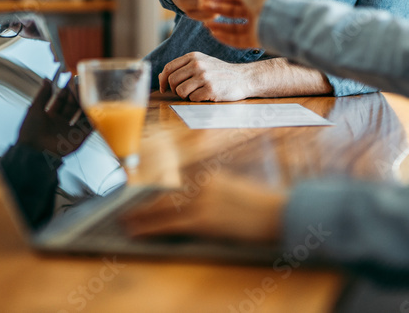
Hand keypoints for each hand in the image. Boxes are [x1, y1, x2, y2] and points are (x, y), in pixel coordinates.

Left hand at [16, 79, 91, 157]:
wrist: (35, 150)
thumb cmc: (31, 130)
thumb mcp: (35, 108)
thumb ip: (43, 94)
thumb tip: (46, 79)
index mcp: (50, 116)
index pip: (60, 100)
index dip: (65, 91)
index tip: (70, 80)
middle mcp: (61, 123)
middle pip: (72, 106)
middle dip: (76, 95)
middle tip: (81, 83)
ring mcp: (70, 130)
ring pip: (81, 114)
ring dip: (85, 103)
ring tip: (88, 91)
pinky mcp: (79, 138)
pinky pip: (89, 127)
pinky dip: (93, 118)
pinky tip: (97, 107)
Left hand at [124, 172, 285, 243]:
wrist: (281, 213)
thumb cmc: (263, 208)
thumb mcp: (234, 191)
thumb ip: (213, 193)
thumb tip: (192, 203)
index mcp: (210, 175)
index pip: (175, 183)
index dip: (156, 192)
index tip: (142, 196)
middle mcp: (202, 184)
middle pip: (165, 195)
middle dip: (145, 205)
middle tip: (127, 211)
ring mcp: (202, 201)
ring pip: (162, 209)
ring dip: (142, 217)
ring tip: (127, 223)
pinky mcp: (203, 220)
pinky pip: (169, 225)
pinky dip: (150, 228)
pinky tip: (137, 232)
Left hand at [158, 52, 250, 101]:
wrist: (243, 77)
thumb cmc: (220, 72)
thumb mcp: (202, 63)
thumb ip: (183, 67)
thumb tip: (161, 76)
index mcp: (193, 57)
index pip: (169, 67)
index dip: (163, 80)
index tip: (164, 88)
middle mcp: (198, 65)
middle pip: (172, 81)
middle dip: (175, 90)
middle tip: (184, 92)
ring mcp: (204, 77)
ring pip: (180, 91)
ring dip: (185, 96)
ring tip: (196, 93)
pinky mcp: (210, 89)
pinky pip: (192, 98)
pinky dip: (197, 100)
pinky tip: (206, 95)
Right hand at [204, 0, 272, 49]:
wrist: (272, 16)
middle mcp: (254, 13)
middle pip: (232, 13)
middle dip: (217, 11)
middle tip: (204, 9)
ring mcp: (254, 27)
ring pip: (233, 28)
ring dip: (219, 26)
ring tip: (206, 25)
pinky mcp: (254, 40)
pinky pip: (237, 40)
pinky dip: (225, 38)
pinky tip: (214, 34)